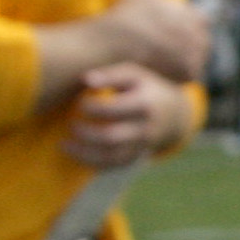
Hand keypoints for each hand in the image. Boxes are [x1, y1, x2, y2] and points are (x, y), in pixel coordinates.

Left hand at [63, 66, 194, 166]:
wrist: (175, 113)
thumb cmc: (145, 87)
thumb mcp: (134, 74)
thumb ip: (111, 75)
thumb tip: (86, 80)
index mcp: (144, 104)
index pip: (113, 109)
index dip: (90, 107)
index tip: (80, 102)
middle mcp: (145, 128)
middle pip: (111, 137)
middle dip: (86, 133)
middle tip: (72, 124)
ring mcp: (141, 145)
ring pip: (111, 157)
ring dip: (84, 153)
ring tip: (64, 145)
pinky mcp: (136, 156)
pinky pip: (113, 165)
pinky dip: (92, 163)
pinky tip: (76, 154)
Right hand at [80, 0, 209, 86]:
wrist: (117, 43)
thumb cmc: (129, 14)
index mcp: (198, 17)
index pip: (199, 20)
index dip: (183, 24)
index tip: (167, 28)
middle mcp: (203, 36)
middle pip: (199, 41)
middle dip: (186, 43)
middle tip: (164, 47)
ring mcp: (198, 57)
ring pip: (195, 59)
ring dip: (184, 59)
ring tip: (163, 59)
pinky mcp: (190, 75)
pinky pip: (188, 76)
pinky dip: (178, 74)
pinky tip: (164, 71)